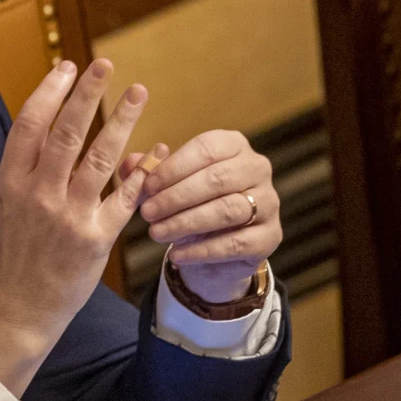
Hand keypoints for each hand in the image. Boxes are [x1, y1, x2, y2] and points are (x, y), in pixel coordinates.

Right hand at [0, 59, 151, 395]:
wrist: (15, 311)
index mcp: (11, 184)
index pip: (30, 126)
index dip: (49, 93)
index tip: (66, 67)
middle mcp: (42, 196)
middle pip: (68, 135)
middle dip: (87, 95)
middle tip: (104, 65)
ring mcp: (72, 217)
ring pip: (101, 160)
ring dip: (121, 123)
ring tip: (138, 92)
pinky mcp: (98, 239)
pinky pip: (123, 200)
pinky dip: (141, 174)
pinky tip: (155, 150)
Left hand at [119, 130, 281, 304]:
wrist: (214, 245)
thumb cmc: (188, 203)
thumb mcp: (166, 185)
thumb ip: (147, 173)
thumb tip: (129, 164)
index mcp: (233, 145)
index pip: (206, 149)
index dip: (174, 167)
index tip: (147, 186)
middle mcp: (257, 168)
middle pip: (217, 179)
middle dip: (177, 197)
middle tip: (147, 213)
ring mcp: (269, 202)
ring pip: (227, 210)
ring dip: (186, 223)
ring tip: (156, 233)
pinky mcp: (270, 236)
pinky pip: (235, 243)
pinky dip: (202, 250)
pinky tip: (176, 255)